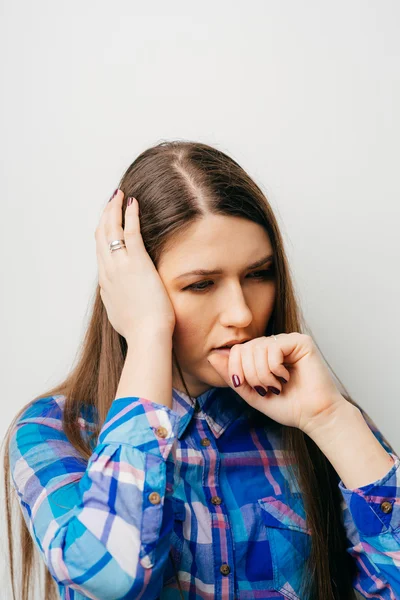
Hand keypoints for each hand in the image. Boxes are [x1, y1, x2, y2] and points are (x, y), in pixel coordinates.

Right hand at [95, 189, 175, 339]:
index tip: (108, 221)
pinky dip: (130, 215)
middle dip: (105, 215)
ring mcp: (120, 266)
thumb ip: (116, 299)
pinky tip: (133, 203)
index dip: (102, 232)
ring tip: (119, 195)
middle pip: (101, 236)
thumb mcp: (120, 314)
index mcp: (106, 283)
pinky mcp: (137, 262)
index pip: (100, 251)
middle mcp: (108, 271)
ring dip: (113, 209)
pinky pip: (130, 232)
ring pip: (111, 229)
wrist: (147, 336)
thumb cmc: (139, 330)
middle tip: (111, 200)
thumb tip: (117, 294)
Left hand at [207, 332, 346, 434]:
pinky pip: (273, 347)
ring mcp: (287, 341)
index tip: (246, 386)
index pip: (236, 350)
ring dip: (262, 374)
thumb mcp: (251, 393)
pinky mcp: (300, 341)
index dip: (234, 368)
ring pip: (257, 348)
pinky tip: (286, 377)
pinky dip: (274, 368)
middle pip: (244, 348)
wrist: (314, 416)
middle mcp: (273, 344)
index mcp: (261, 355)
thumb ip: (232, 376)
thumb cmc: (287, 406)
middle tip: (265, 389)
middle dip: (249, 374)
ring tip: (276, 385)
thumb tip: (211, 356)